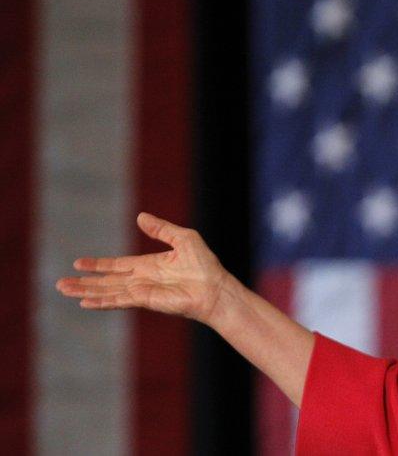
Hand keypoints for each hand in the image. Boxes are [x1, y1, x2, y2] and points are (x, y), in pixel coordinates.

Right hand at [57, 212, 232, 324]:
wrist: (215, 288)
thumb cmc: (205, 265)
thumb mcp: (183, 238)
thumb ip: (161, 229)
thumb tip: (140, 216)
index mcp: (150, 265)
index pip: (118, 265)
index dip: (99, 265)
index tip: (78, 264)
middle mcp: (142, 280)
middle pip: (107, 281)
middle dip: (85, 281)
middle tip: (61, 283)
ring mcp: (142, 291)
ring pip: (108, 291)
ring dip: (86, 291)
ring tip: (64, 290)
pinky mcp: (145, 300)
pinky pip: (118, 300)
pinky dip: (101, 300)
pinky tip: (85, 302)